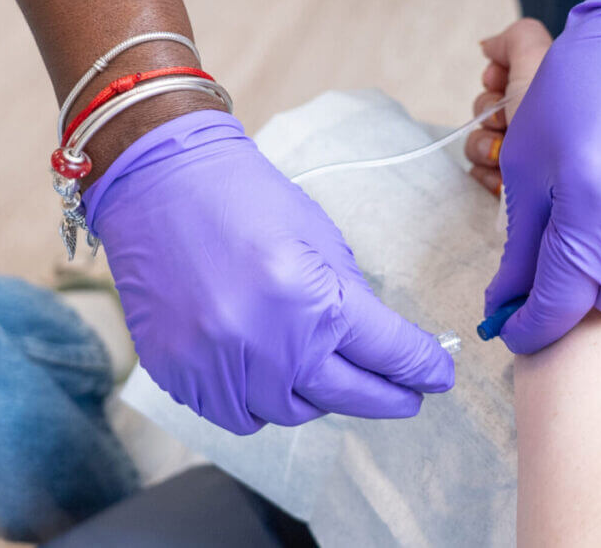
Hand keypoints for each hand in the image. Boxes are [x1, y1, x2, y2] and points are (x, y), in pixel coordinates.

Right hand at [82, 111, 453, 433]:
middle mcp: (267, 344)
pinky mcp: (182, 375)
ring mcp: (219, 366)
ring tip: (330, 376)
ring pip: (292, 413)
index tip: (438, 377)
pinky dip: (262, 402)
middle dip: (388, 397)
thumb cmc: (247, 200)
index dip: (420, 368)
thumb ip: (352, 300)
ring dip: (320, 398)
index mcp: (312, 299)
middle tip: (408, 397)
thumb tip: (383, 347)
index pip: (387, 353)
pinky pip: (238, 415)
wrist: (162, 184)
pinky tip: (274, 377)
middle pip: (347, 396)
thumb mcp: (322, 240)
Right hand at [466, 19, 552, 194]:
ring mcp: (527, 155)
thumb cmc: (562, 114)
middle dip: (489, 111)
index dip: (496, 76)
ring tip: (501, 153)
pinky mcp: (514, 186)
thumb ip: (517, 38)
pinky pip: (481, 174)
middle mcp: (538, 120)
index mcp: (548, 91)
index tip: (498, 80)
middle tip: (506, 119)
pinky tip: (503, 179)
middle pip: (489, 107)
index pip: (507, 76)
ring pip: (480, 141)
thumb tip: (490, 45)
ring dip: (484, 145)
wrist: (573, 180)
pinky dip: (486, 174)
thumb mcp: (538, 60)